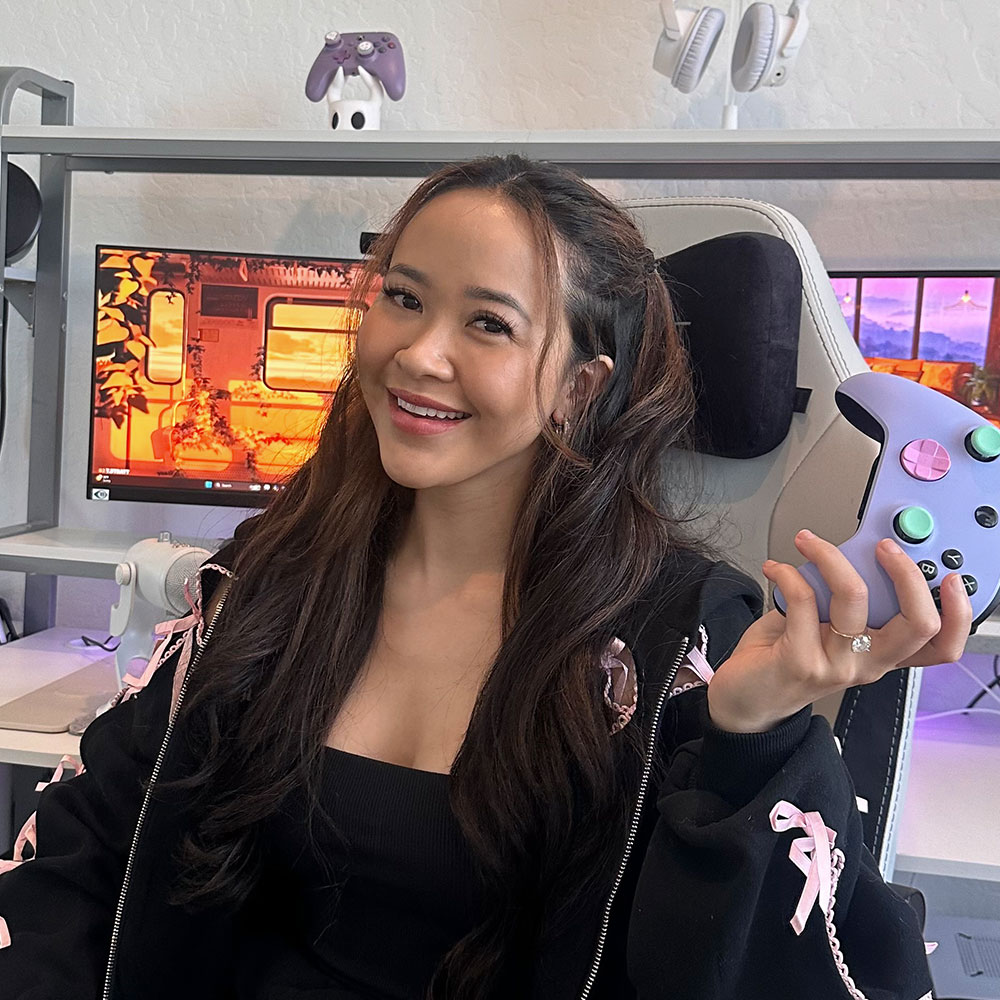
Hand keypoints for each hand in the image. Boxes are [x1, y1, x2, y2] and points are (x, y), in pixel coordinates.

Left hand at [706, 529, 973, 733]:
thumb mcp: (829, 630)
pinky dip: (787, 572)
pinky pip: (804, 598)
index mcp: (881, 655)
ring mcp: (837, 666)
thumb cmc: (784, 658)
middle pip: (918, 624)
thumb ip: (847, 602)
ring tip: (808, 543)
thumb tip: (857, 556)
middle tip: (882, 548)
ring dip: (830, 557)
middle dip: (907, 574)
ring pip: (855, 597)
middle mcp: (867, 665)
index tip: (951, 578)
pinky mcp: (802, 661)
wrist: (744, 700)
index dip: (958, 614)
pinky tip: (776, 569)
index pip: (941, 647)